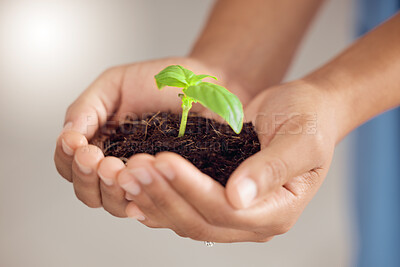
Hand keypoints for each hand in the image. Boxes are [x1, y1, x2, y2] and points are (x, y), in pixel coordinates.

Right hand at [54, 57, 246, 216]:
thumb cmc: (164, 81)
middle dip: (87, 177)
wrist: (205, 82)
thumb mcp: (115, 85)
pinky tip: (141, 178)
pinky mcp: (171, 187)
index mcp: (102, 145)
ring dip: (109, 189)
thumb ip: (87, 108)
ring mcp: (146, 180)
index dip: (68, 159)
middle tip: (96, 158)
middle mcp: (120, 167)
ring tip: (116, 167)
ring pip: (114, 205)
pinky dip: (139, 196)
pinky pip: (150, 205)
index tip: (77, 143)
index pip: (70, 166)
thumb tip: (65, 135)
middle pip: (89, 193)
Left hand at [116, 81, 338, 241]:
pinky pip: (183, 209)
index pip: (227, 210)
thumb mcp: (300, 139)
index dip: (192, 189)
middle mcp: (253, 219)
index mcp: (278, 210)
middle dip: (164, 194)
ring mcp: (234, 213)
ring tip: (126, 174)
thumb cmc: (308, 120)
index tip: (164, 161)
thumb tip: (238, 197)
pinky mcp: (217, 198)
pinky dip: (158, 199)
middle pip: (200, 221)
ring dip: (154, 198)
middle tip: (134, 167)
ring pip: (186, 220)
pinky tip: (134, 188)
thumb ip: (273, 168)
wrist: (305, 111)